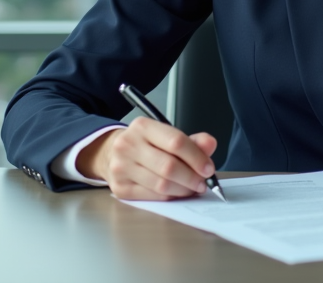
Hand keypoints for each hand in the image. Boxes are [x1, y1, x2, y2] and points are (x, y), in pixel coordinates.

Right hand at [77, 117, 217, 200]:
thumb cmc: (145, 145)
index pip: (176, 142)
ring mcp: (121, 167)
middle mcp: (128, 145)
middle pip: (169, 166)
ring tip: (193, 188)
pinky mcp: (120, 188)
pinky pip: (153, 196)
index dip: (197, 157)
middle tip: (203, 182)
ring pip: (161, 184)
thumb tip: (210, 144)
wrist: (112, 153)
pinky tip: (177, 192)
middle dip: (192, 177)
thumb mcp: (166, 136)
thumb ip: (191, 141)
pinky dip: (170, 196)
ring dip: (183, 189)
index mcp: (142, 127)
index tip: (208, 168)